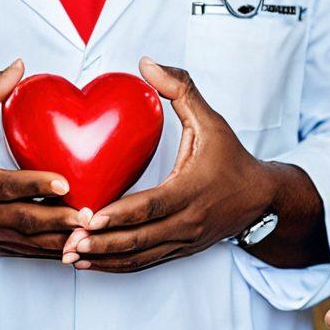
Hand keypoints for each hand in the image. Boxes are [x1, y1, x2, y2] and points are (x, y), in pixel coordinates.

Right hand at [0, 60, 81, 257]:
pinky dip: (51, 252)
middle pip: (24, 221)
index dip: (37, 185)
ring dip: (60, 241)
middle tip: (88, 215)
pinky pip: (27, 252)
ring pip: (29, 243)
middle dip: (58, 220)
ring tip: (90, 235)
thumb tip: (18, 65)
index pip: (9, 186)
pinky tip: (76, 247)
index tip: (65, 182)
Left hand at [60, 58, 272, 272]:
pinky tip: (91, 262)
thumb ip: (180, 89)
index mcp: (192, 190)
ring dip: (105, 260)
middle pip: (140, 239)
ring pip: (139, 257)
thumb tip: (146, 64)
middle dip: (102, 244)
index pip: (153, 206)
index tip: (90, 216)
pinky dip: (117, 265)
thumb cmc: (231, 157)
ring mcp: (183, 241)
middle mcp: (187, 222)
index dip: (121, 214)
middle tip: (67, 241)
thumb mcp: (210, 120)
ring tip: (70, 256)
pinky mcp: (179, 250)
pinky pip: (144, 263)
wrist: (261, 199)